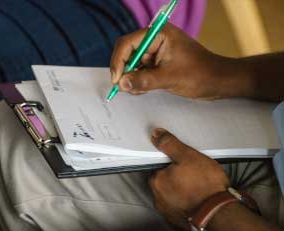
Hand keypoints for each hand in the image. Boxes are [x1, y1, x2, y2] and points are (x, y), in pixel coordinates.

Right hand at [110, 24, 237, 99]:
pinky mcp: (158, 62)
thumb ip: (144, 81)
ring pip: (131, 63)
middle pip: (127, 52)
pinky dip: (138, 80)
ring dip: (131, 77)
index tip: (117, 79)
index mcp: (159, 35)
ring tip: (139, 89)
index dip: (119, 61)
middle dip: (124, 70)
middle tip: (124, 86)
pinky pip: (139, 70)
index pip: (128, 43)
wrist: (219, 81)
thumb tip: (122, 84)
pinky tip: (144, 89)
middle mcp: (155, 40)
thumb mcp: (170, 78)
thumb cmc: (201, 74)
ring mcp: (156, 51)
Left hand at [148, 128, 229, 227]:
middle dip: (175, 178)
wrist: (219, 214)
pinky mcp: (177, 220)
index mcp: (157, 180)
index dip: (171, 164)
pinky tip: (197, 199)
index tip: (183, 164)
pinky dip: (186, 203)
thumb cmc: (205, 185)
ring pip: (171, 195)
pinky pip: (179, 207)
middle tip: (193, 175)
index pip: (158, 168)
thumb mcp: (189, 157)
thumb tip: (155, 134)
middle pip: (164, 182)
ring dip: (180, 191)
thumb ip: (171, 145)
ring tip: (197, 187)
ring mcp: (167, 210)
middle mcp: (157, 197)